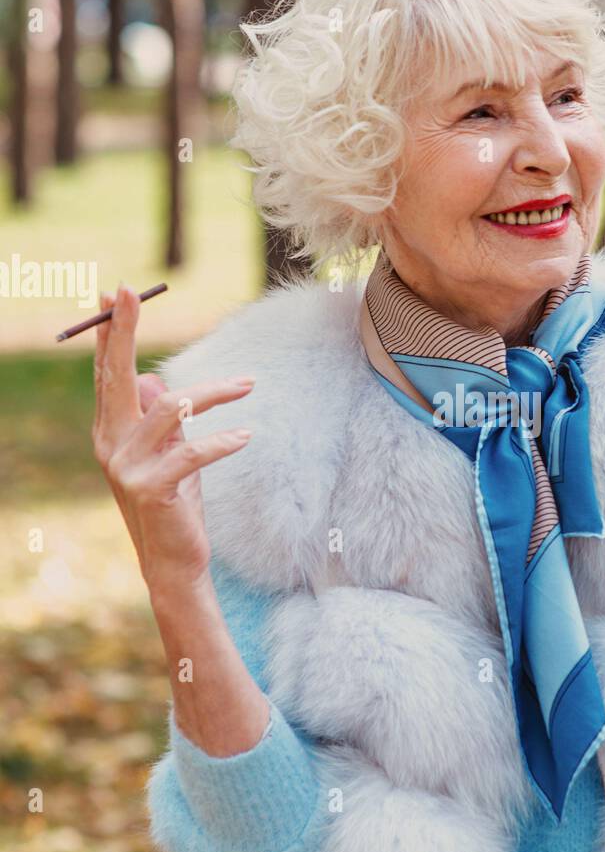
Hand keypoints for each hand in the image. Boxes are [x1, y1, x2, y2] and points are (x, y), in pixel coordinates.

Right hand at [92, 283, 255, 594]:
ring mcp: (127, 468)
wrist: (174, 560)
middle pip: (117, 377)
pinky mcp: (153, 489)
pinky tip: (246, 438)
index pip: (107, 374)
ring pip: (169, 408)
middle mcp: (110, 445)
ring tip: (250, 384)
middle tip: (130, 290)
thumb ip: (164, 419)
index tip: (113, 294)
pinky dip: (222, 442)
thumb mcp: (170, 452)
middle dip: (123, 331)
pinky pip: (191, 452)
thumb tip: (157, 382)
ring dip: (214, 392)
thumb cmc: (177, 501)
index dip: (109, 334)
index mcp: (111, 432)